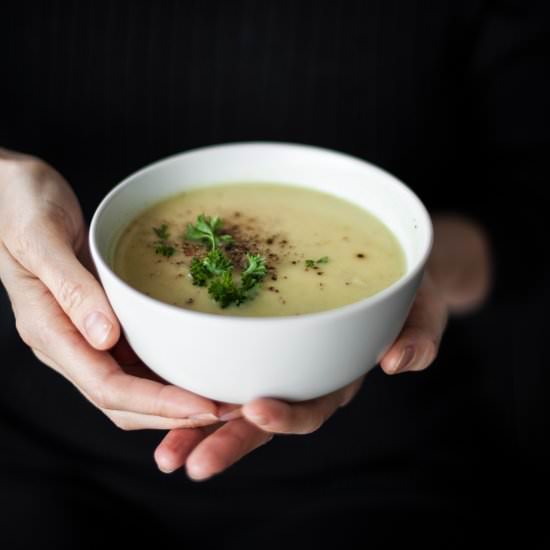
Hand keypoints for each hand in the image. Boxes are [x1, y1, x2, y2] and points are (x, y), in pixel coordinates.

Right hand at [0, 151, 219, 429]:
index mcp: (48, 329)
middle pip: (123, 402)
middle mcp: (67, 343)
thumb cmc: (18, 206)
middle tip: (228, 410)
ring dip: (174, 400)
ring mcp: (83, 336)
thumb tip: (105, 338)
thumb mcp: (40, 238)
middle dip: (174, 413)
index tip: (203, 407)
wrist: (8, 193)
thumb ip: (72, 290)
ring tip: (221, 396)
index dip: (158, 404)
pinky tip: (195, 367)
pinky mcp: (97, 322)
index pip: (107, 387)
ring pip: (131, 388)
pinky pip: (134, 360)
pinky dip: (165, 372)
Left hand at [154, 214, 490, 479]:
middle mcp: (303, 380)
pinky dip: (193, 386)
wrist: (386, 280)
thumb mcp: (424, 312)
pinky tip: (160, 392)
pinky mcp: (258, 346)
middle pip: (263, 419)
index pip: (313, 406)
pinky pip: (225, 369)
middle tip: (187, 464)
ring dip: (197, 428)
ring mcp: (279, 366)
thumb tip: (398, 361)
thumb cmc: (404, 296)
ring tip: (162, 454)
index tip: (257, 412)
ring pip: (234, 404)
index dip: (287, 416)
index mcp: (338, 376)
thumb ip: (420, 337)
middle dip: (225, 442)